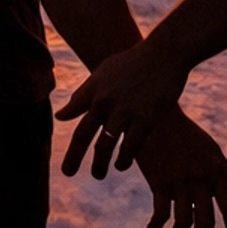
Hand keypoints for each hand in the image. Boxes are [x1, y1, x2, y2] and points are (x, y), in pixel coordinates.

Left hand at [57, 33, 189, 176]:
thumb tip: (60, 116)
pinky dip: (124, 159)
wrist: (166, 53)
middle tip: (67, 172)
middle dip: (73, 158)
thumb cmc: (134, 62)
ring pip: (105, 146)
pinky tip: (122, 165)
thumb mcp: (103, 72)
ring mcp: (125, 110)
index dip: (66, 134)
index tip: (63, 148)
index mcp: (94, 89)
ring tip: (98, 174)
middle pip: (83, 135)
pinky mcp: (145, 118)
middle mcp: (105, 101)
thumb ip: (82, 95)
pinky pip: (130, 146)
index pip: (74, 116)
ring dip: (99, 164)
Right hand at [133, 108, 226, 227]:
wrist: (157, 116)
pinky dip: (157, 225)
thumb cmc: (186, 134)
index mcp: (217, 171)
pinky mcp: (159, 181)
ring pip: (184, 221)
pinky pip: (161, 212)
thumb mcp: (212, 151)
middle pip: (207, 220)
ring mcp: (181, 180)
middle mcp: (202, 178)